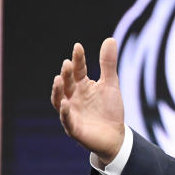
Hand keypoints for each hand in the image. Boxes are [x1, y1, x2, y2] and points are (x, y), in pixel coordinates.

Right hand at [51, 38, 125, 164]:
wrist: (115, 136)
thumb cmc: (110, 109)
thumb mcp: (110, 84)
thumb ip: (108, 64)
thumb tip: (110, 38)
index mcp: (82, 86)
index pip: (78, 70)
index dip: (78, 59)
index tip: (78, 46)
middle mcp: (73, 97)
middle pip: (67, 83)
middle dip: (66, 74)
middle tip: (68, 63)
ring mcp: (71, 112)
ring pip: (59, 100)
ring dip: (58, 90)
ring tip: (58, 78)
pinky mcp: (74, 128)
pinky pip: (67, 120)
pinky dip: (64, 112)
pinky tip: (64, 104)